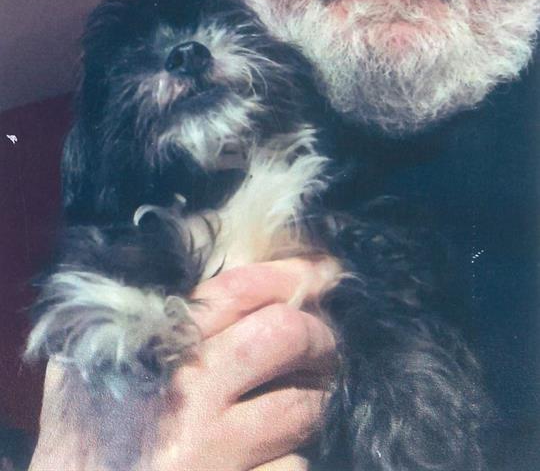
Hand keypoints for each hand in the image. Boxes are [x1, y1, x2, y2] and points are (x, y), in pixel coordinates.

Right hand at [30, 258, 337, 470]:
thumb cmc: (78, 441)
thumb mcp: (85, 363)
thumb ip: (129, 312)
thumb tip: (192, 255)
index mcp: (154, 350)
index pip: (239, 290)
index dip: (289, 273)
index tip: (321, 271)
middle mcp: (190, 397)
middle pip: (287, 336)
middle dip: (317, 333)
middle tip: (321, 338)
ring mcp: (216, 454)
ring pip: (303, 407)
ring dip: (313, 396)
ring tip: (303, 392)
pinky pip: (292, 468)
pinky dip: (289, 458)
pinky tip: (269, 454)